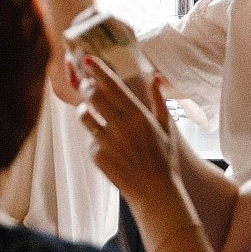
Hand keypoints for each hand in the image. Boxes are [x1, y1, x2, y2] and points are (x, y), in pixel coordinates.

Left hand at [75, 53, 181, 205]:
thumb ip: (158, 100)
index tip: (87, 59)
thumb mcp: (165, 127)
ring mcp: (107, 140)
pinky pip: (90, 139)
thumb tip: (156, 76)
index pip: (113, 86)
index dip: (99, 71)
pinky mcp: (97, 155)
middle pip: (94, 96)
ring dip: (85, 110)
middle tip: (86, 84)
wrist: (155, 191)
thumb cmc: (163, 159)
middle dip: (87, 87)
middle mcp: (121, 125)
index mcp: (138, 115)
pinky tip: (107, 146)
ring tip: (90, 111)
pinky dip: (95, 139)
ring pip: (84, 115)